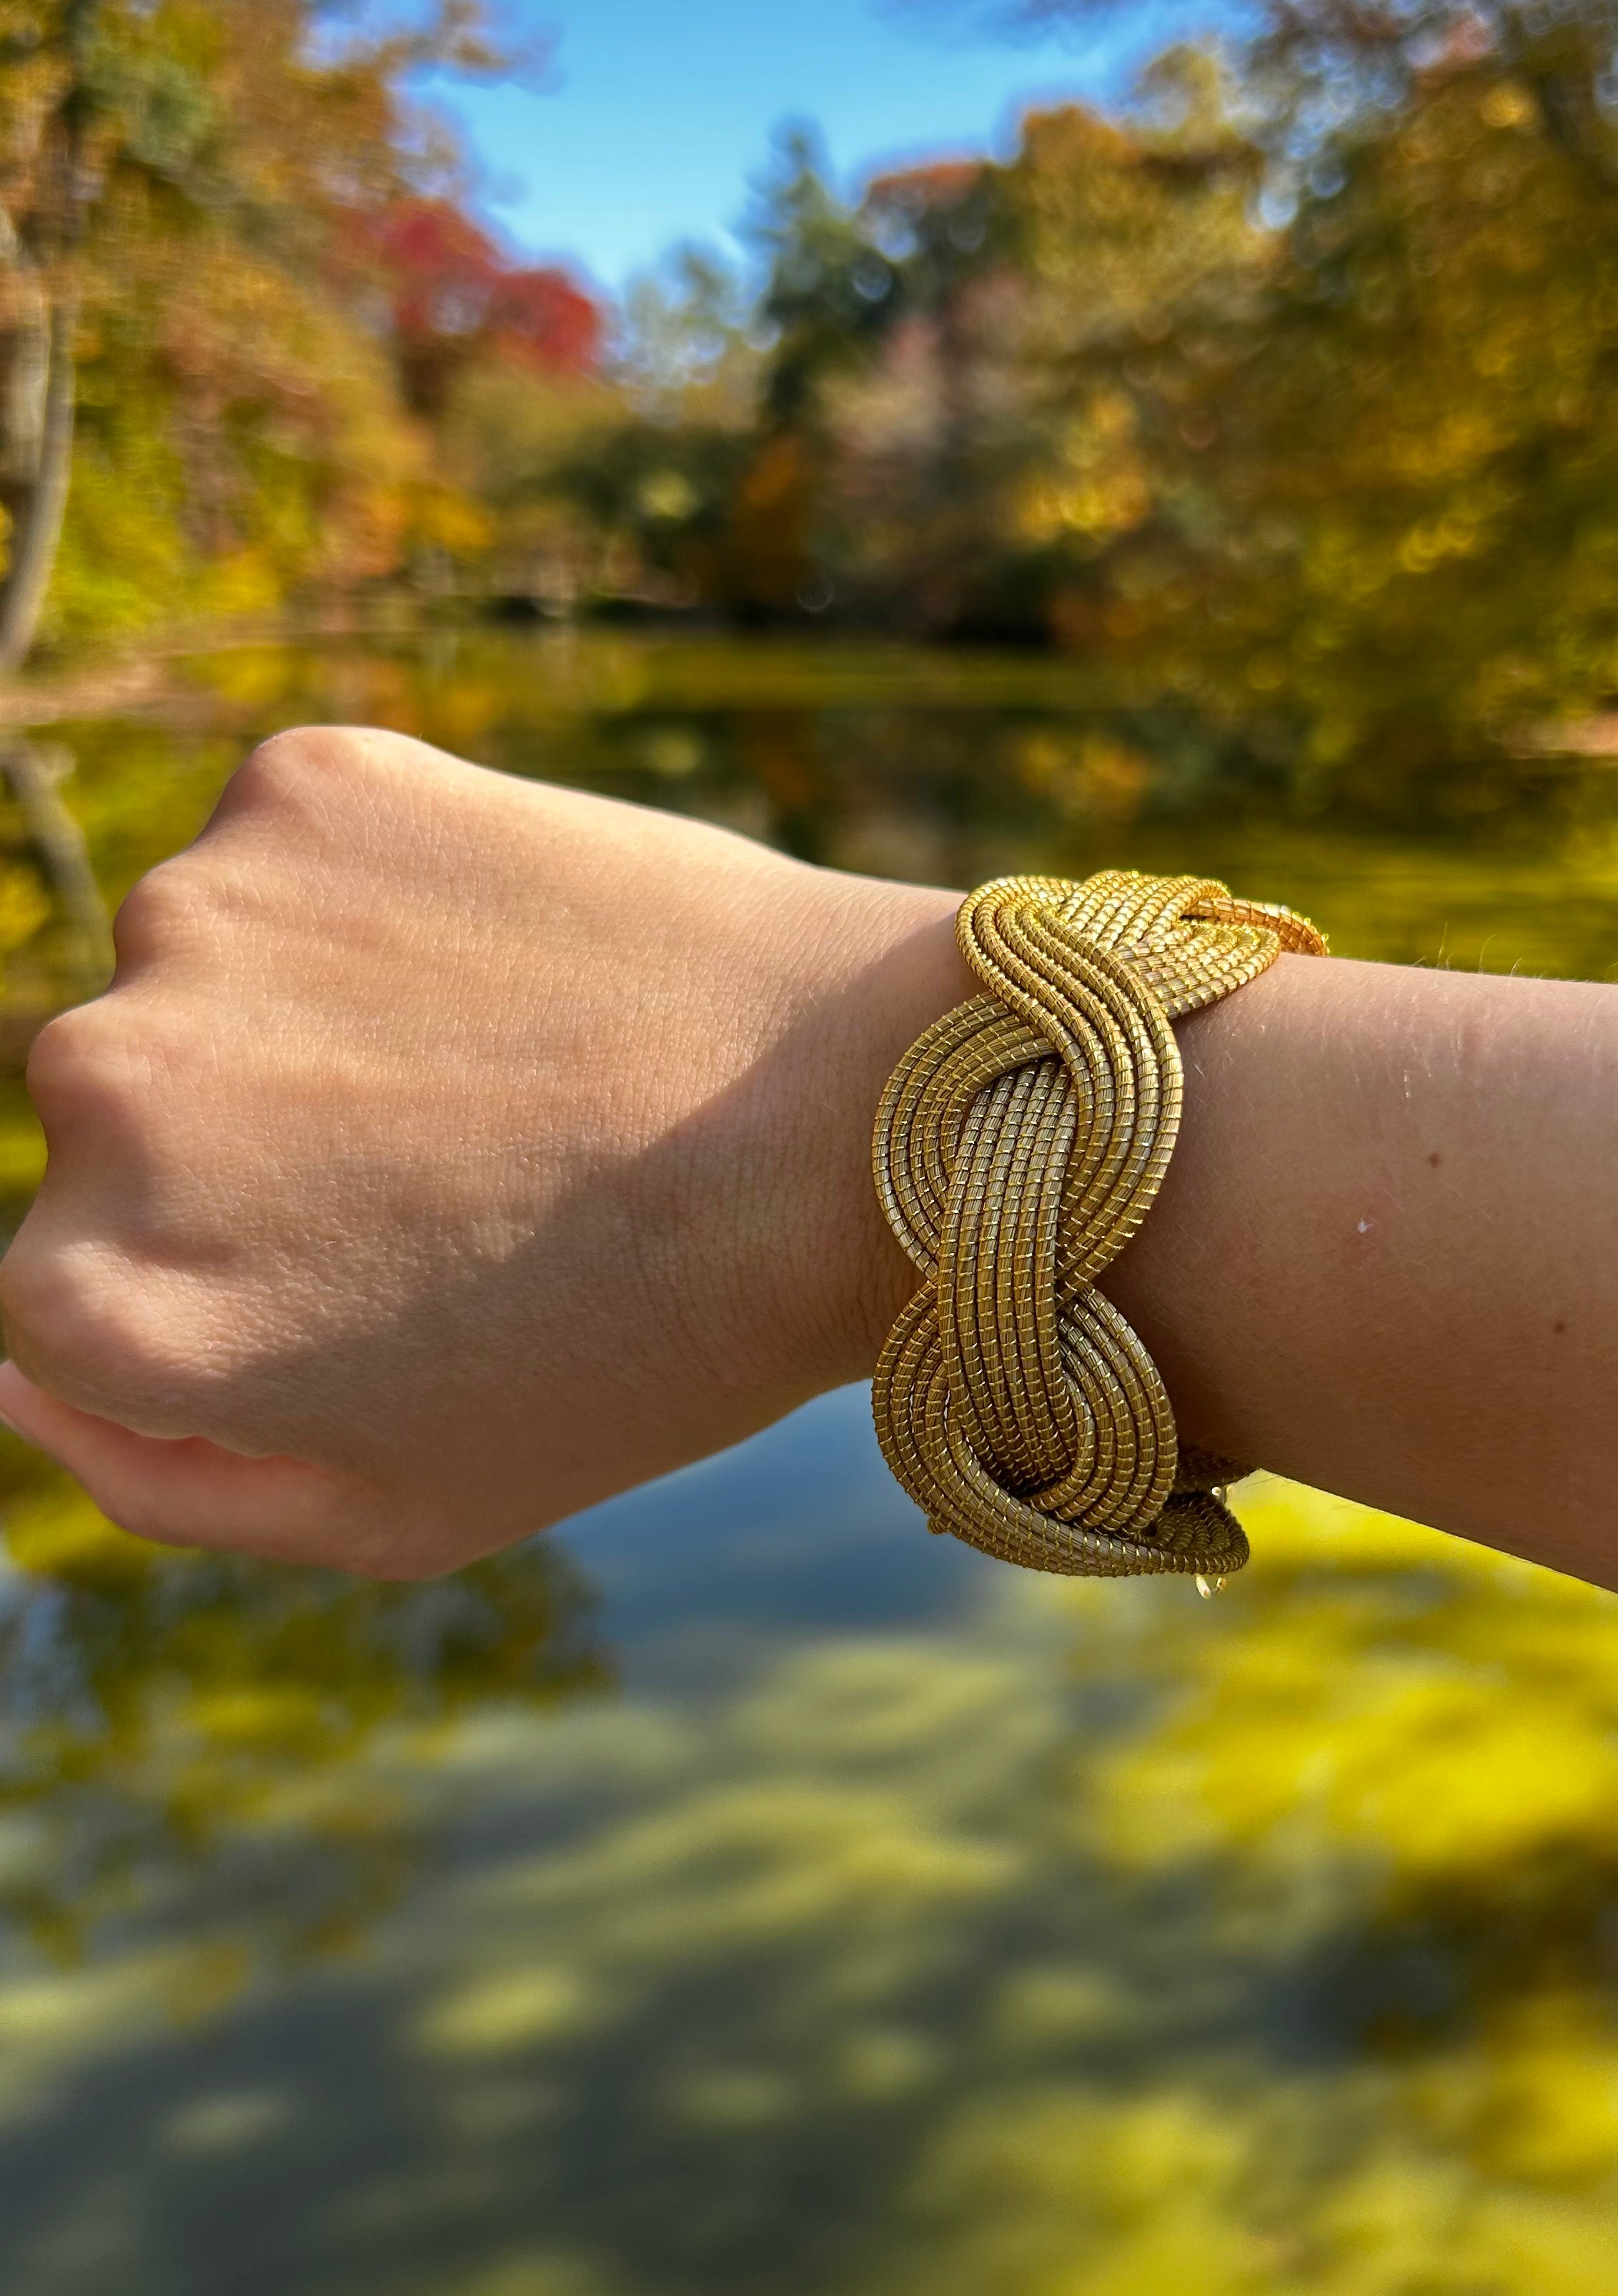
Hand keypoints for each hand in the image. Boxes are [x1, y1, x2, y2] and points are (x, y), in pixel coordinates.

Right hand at [0, 727, 960, 1574]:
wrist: (856, 1129)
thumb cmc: (639, 1352)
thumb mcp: (394, 1511)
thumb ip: (157, 1476)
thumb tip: (14, 1380)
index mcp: (94, 1301)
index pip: (69, 1294)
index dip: (241, 1285)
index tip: (383, 1268)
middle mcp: (96, 1092)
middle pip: (123, 1124)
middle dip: (260, 1150)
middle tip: (463, 1167)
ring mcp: (198, 917)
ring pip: (206, 975)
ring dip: (321, 1013)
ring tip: (511, 1062)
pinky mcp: (310, 784)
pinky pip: (300, 850)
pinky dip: (388, 895)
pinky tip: (523, 960)